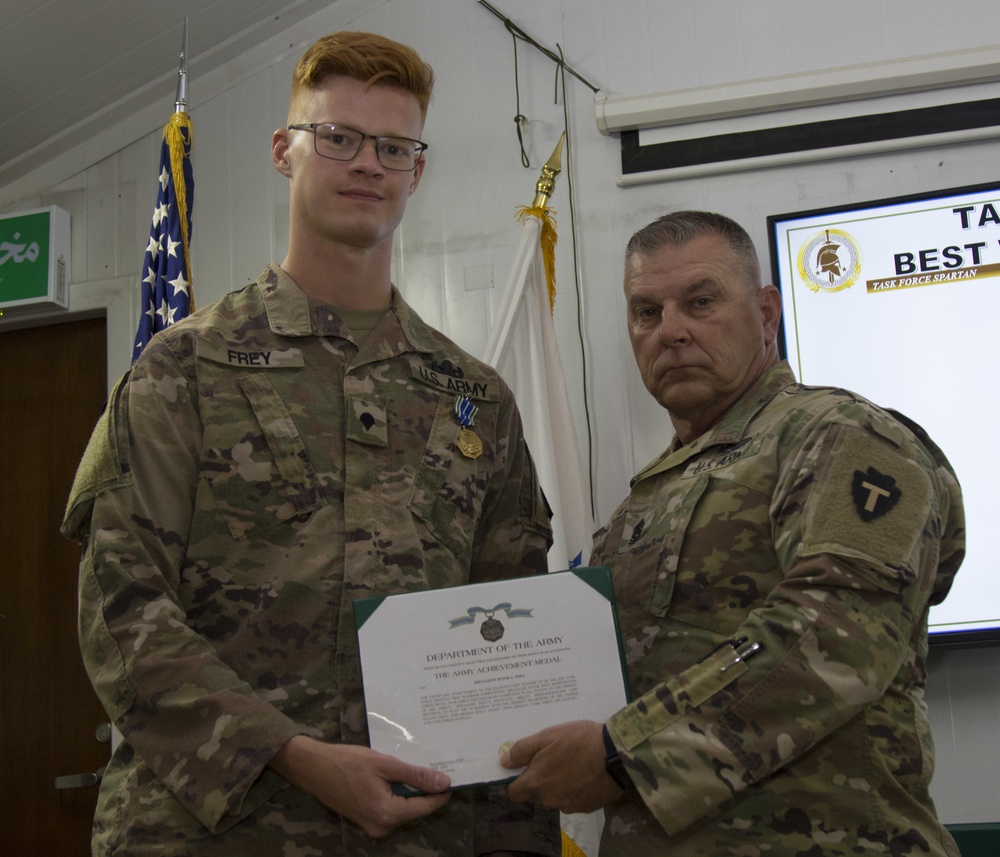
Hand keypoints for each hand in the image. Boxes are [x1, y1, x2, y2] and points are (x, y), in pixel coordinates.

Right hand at [270, 735, 450, 837]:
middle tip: (434, 763)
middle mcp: (382, 826)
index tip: (454, 774)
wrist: (313, 768)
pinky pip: (391, 807)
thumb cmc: (347, 762)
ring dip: (410, 789)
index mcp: (387, 814)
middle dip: (425, 788)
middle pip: (416, 808)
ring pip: (404, 807)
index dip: (441, 791)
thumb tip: (444, 783)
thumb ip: (415, 775)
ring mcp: (373, 826)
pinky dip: (397, 792)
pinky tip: (397, 775)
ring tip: (414, 766)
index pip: (426, 806)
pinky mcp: (367, 820)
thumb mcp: (384, 764)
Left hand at [500, 720, 623, 812]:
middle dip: (541, 778)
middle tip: (553, 757)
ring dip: (559, 783)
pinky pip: (573, 798)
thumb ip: (522, 750)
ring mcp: (569, 806)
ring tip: (573, 761)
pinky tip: (585, 771)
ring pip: (556, 795)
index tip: (523, 767)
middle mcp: (550, 800)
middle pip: (537, 792)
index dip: (515, 780)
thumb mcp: (547, 736)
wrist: (616, 755)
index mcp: (536, 783)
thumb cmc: (578, 741)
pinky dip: (576, 787)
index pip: (514, 792)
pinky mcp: (587, 807)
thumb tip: (504, 762)